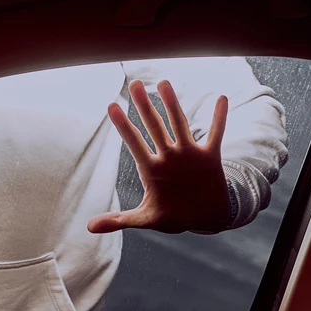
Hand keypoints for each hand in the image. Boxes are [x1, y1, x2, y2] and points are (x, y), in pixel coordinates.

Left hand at [88, 79, 231, 234]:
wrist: (203, 217)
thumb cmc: (173, 216)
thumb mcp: (146, 219)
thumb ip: (119, 220)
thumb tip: (90, 227)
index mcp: (151, 169)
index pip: (134, 143)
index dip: (123, 126)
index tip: (112, 106)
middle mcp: (169, 157)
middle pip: (154, 127)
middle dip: (145, 106)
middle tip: (135, 84)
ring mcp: (188, 154)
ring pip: (179, 124)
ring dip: (173, 104)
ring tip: (164, 83)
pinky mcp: (209, 157)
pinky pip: (215, 134)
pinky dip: (219, 118)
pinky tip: (221, 98)